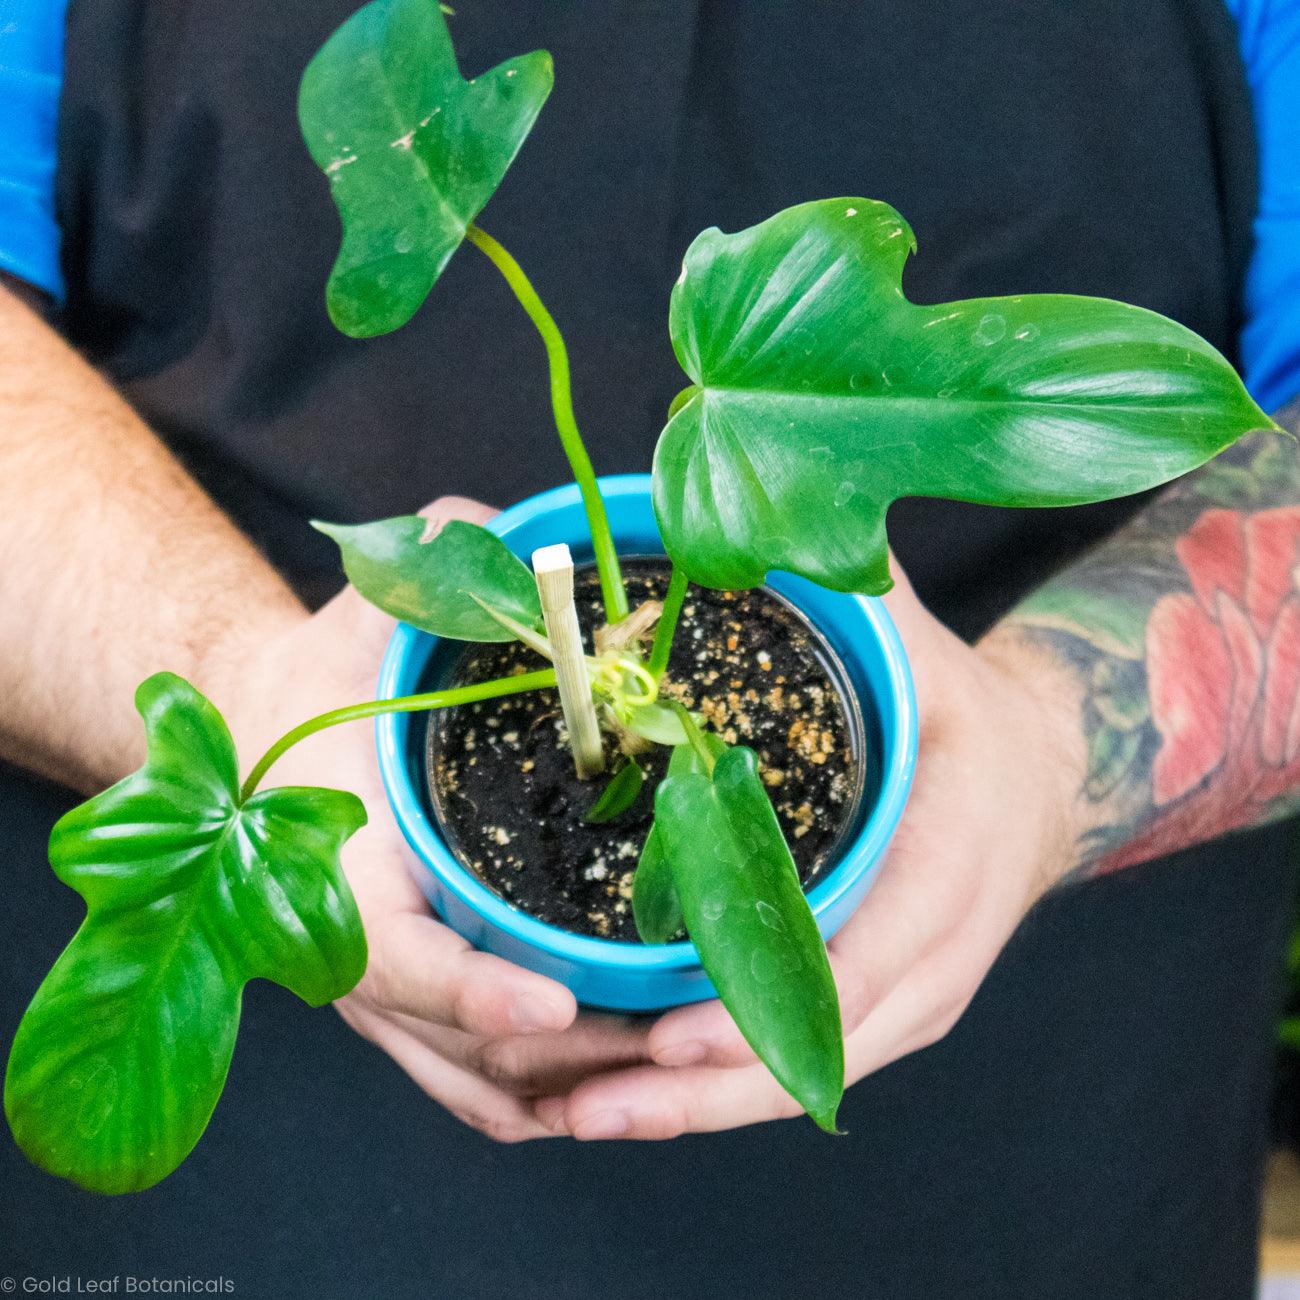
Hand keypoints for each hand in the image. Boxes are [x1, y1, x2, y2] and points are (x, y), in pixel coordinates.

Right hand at [218, 497, 651, 1141]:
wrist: (258, 743)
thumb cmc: (314, 686)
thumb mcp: (361, 617)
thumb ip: (427, 565)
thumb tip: (500, 530)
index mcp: (333, 863)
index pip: (391, 956)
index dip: (466, 990)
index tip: (549, 999)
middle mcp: (350, 947)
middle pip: (453, 1046)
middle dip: (562, 1058)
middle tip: (668, 1042)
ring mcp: (381, 990)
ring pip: (471, 1080)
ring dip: (566, 1088)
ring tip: (667, 1069)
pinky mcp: (409, 1000)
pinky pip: (464, 1079)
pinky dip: (531, 1097)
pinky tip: (604, 1091)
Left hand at [532, 562, 1087, 1139]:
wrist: (1031, 777)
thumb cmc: (960, 708)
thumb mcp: (915, 643)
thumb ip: (840, 595)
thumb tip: (732, 522)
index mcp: (953, 860)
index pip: (865, 959)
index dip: (764, 1005)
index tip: (668, 1038)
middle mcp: (939, 955)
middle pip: (818, 1050)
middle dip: (699, 1091)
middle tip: (581, 1103)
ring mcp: (913, 996)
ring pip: (801, 1078)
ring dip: (691, 1110)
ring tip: (579, 1115)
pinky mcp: (881, 1012)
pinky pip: (798, 1065)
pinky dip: (716, 1092)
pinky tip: (634, 1098)